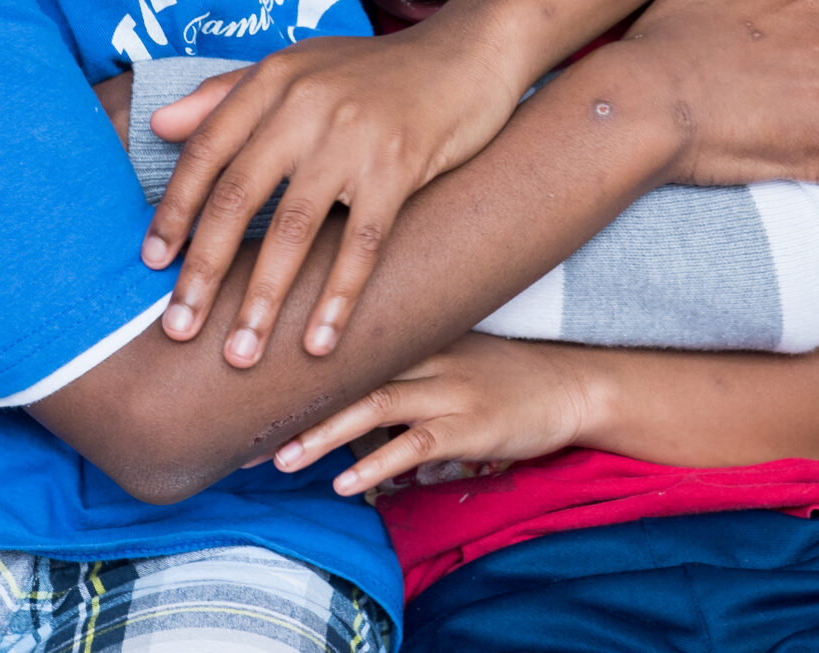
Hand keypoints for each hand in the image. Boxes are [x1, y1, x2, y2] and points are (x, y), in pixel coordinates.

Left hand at [144, 18, 519, 368]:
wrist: (469, 54)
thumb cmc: (378, 70)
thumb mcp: (300, 65)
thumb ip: (228, 93)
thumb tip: (157, 126)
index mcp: (273, 80)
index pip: (206, 151)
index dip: (174, 210)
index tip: (152, 264)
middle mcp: (305, 104)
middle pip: (237, 197)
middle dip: (203, 270)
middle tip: (178, 328)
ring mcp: (353, 136)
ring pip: (293, 230)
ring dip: (262, 299)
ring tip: (241, 353)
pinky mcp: (400, 166)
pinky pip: (362, 245)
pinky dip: (338, 298)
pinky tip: (319, 342)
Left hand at [270, 333, 601, 496]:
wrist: (572, 385)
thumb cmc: (505, 374)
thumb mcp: (451, 352)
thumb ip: (401, 360)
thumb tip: (345, 387)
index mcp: (417, 334)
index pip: (346, 344)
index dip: (296, 368)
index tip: (250, 389)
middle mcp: (428, 354)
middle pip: (349, 373)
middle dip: (295, 405)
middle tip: (246, 433)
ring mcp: (450, 388)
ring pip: (376, 406)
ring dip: (324, 435)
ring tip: (283, 460)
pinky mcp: (471, 424)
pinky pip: (416, 444)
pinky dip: (377, 464)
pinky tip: (346, 484)